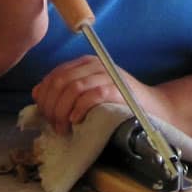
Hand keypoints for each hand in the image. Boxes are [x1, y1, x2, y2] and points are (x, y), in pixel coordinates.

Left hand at [32, 55, 164, 135]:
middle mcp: (96, 65)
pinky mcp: (118, 89)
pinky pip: (91, 96)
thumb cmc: (119, 104)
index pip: (55, 75)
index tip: (45, 116)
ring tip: (64, 128)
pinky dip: (79, 110)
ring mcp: (108, 75)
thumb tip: (37, 92)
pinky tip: (77, 121)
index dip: (44, 96)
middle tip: (54, 126)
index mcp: (87, 63)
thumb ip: (65, 91)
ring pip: (72, 88)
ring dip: (62, 111)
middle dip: (51, 106)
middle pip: (60, 81)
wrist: (155, 109)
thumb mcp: (88, 94)